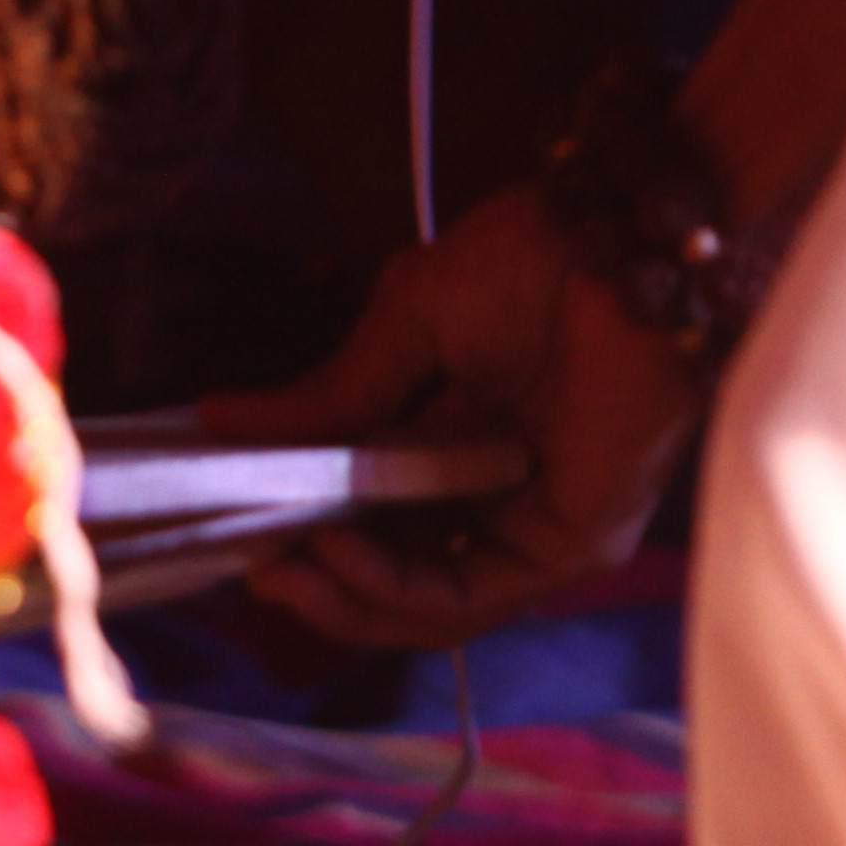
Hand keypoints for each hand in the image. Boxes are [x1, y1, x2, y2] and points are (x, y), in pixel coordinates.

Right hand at [205, 187, 707, 652]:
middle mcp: (503, 493)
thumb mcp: (404, 326)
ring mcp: (539, 527)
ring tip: (281, 565)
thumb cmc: (535, 260)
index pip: (380, 517)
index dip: (308, 531)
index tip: (239, 522)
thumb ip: (330, 395)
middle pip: (397, 577)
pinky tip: (335, 549)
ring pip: (428, 604)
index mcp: (467, 437)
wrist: (623, 241)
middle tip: (250, 565)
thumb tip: (221, 422)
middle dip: (317, 584)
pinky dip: (390, 584)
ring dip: (343, 597)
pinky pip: (465, 594)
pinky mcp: (570, 547)